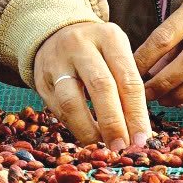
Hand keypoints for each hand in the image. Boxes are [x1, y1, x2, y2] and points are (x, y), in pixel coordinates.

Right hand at [31, 21, 152, 148]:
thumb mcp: (116, 54)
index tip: (142, 140)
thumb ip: (127, 85)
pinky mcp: (40, 79)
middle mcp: (81, 45)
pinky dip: (75, 127)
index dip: (136, 114)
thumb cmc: (96, 50)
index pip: (128, 79)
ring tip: (103, 146)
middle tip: (123, 148)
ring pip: (72, 101)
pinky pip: (58, 109)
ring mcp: (56, 61)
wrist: (55, 34)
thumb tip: (139, 131)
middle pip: (101, 87)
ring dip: (89, 130)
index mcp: (109, 37)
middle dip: (114, 123)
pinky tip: (88, 136)